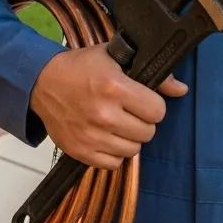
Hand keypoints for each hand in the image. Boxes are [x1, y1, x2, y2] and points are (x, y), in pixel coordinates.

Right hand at [28, 43, 188, 169]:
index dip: (153, 104)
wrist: (40, 82)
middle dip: (142, 121)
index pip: (158, 110)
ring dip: (129, 138)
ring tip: (116, 123)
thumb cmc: (80, 67)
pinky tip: (105, 136)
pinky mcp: (81, 152)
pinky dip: (113, 153)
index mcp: (114, 86)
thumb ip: (152, 75)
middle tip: (128, 110)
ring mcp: (91, 136)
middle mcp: (104, 114)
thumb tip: (181, 89)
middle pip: (148, 132)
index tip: (143, 99)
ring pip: (133, 150)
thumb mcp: (114, 58)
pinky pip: (114, 164)